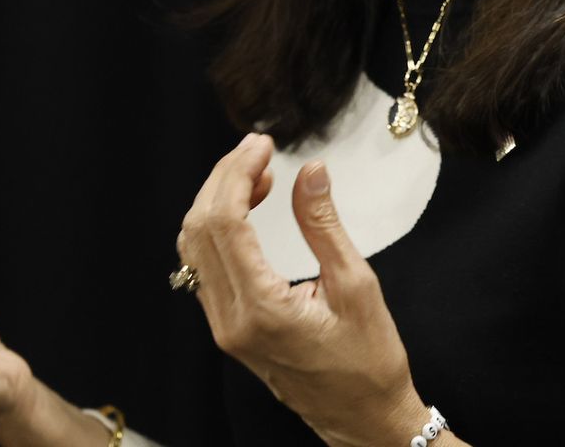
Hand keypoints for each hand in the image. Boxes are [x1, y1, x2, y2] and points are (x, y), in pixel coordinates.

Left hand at [177, 134, 432, 446]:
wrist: (363, 419)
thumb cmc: (368, 362)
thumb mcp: (357, 286)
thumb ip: (324, 224)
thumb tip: (309, 171)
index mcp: (261, 310)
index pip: (226, 223)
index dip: (238, 173)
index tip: (262, 145)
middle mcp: (230, 320)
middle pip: (201, 228)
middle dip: (224, 178)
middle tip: (257, 149)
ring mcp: (223, 326)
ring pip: (195, 246)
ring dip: (218, 200)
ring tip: (257, 172)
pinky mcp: (227, 327)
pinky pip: (204, 265)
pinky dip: (218, 227)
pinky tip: (248, 206)